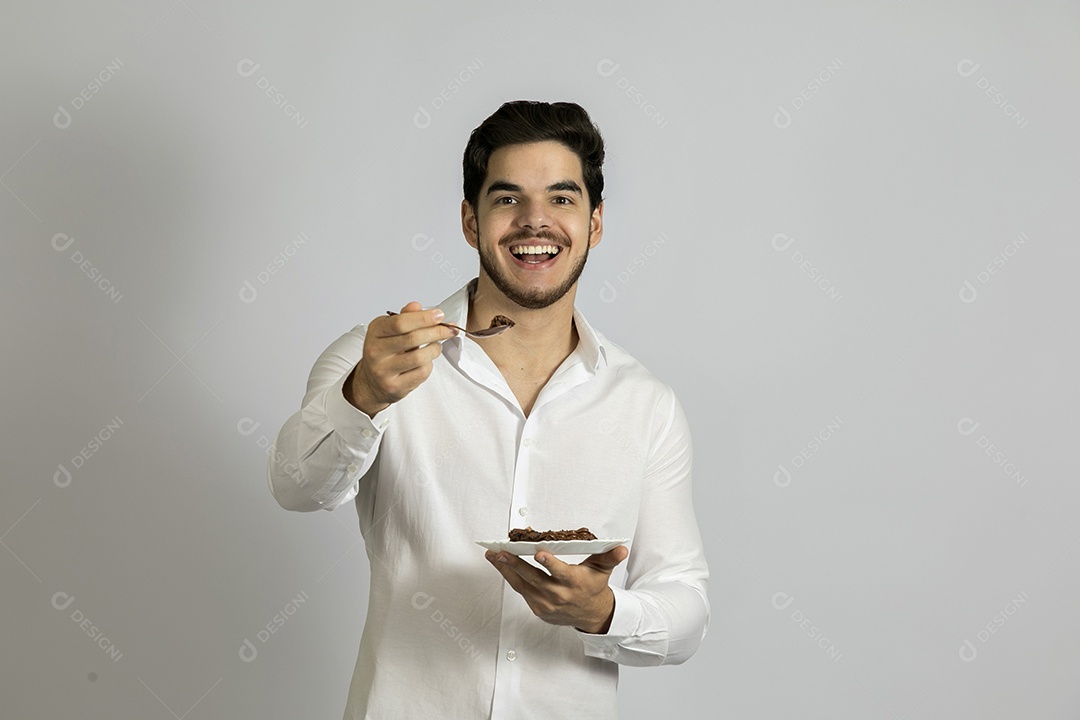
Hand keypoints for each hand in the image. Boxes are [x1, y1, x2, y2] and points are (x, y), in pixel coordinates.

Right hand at [346, 301, 456, 415]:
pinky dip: (429, 365)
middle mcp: (376, 351)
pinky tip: (425, 361)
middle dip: (436, 332)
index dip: (423, 318)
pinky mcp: (394, 386)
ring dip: (434, 349)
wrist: (372, 382)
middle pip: (413, 339)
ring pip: (420, 357)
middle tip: (449, 329)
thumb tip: (416, 306)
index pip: (400, 322)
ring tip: (436, 346)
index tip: (439, 315)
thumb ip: (405, 317)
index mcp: (375, 332)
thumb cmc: (385, 352)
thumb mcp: (390, 330)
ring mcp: (384, 371)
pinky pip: (421, 373)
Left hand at [485, 546, 628, 633]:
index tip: (538, 554)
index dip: (549, 563)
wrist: (591, 615)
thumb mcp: (603, 570)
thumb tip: (621, 548)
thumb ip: (609, 557)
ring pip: (522, 585)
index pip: (560, 572)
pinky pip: (521, 591)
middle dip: (515, 565)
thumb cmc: (594, 586)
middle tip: (500, 552)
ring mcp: (546, 604)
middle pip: (533, 578)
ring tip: (492, 555)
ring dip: (505, 570)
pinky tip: (501, 565)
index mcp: (573, 583)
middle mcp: (558, 595)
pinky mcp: (538, 609)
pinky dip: (510, 577)